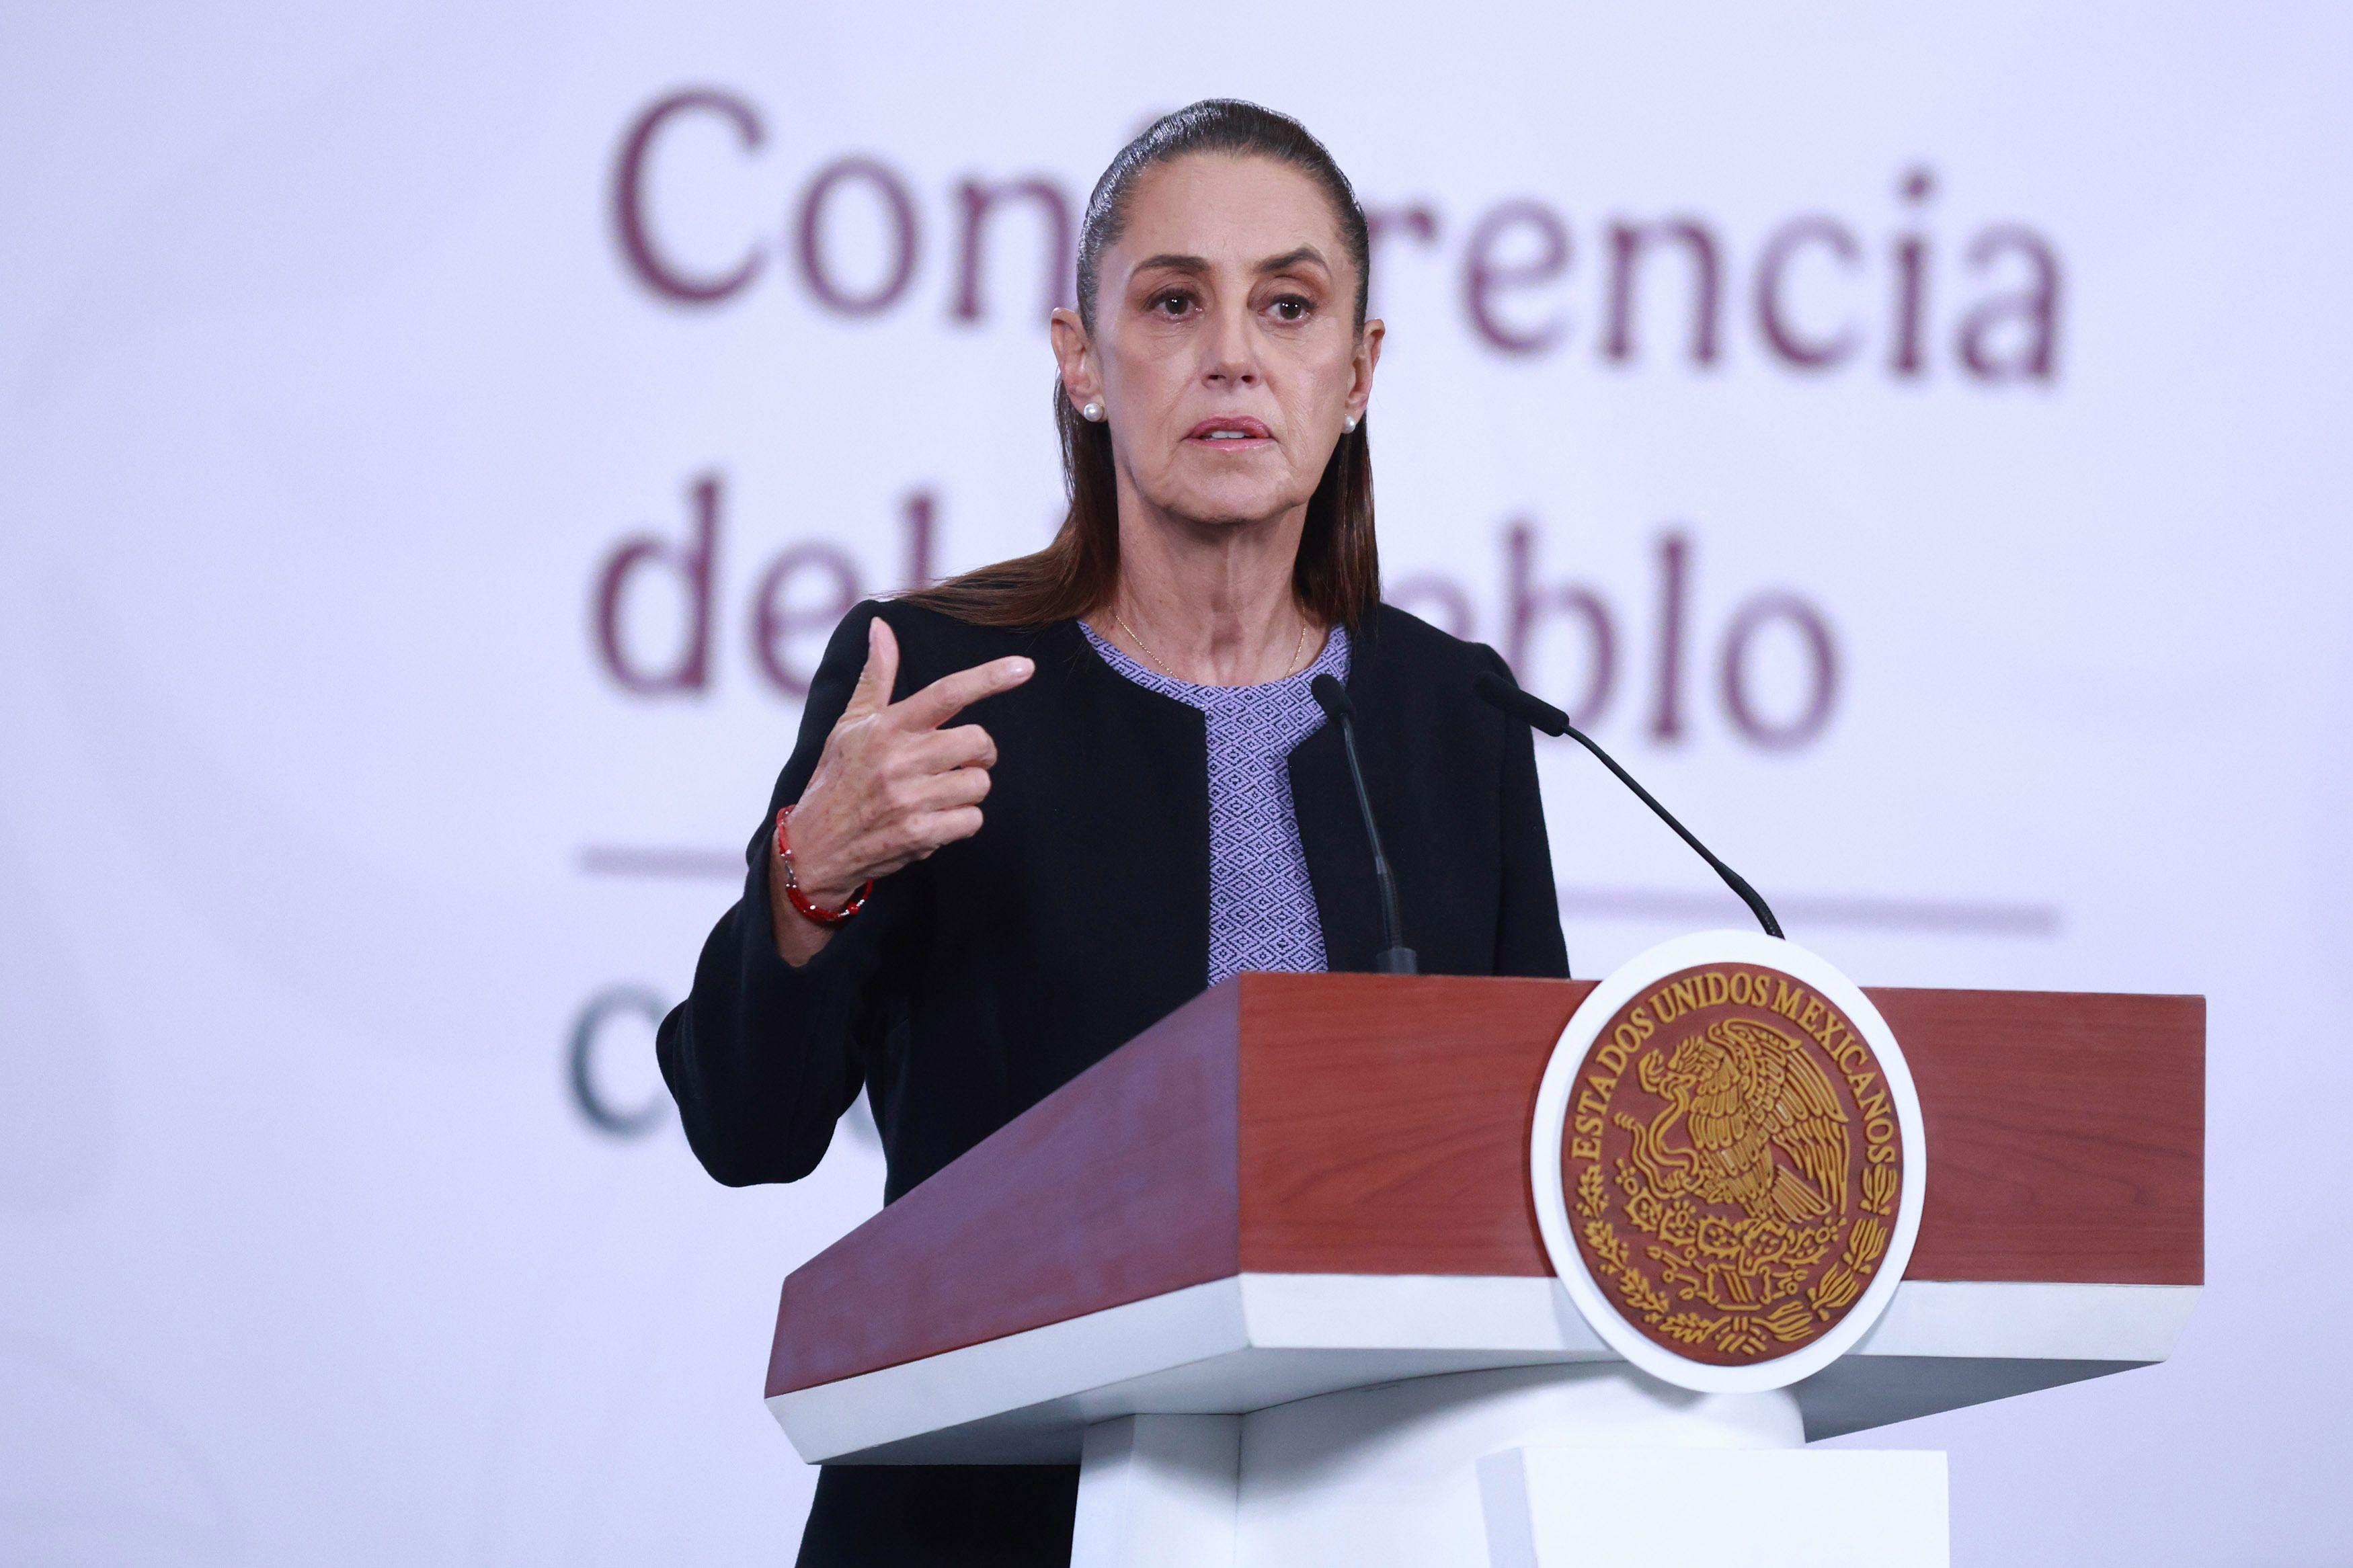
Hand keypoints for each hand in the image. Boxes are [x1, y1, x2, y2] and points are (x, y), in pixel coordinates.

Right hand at [772, 617, 1032, 960]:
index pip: (946, 693)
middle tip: (962, 761)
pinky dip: (961, 823)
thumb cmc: (837, 780)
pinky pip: (972, 820)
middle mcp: (897, 759)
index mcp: (886, 727)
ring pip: (979, 783)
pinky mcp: (918, 834)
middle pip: (978, 741)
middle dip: (980, 753)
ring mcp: (908, 798)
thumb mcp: (849, 725)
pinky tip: (934, 822)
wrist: (813, 848)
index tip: (1024, 667)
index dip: (989, 678)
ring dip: (968, 791)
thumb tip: (881, 626)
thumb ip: (876, 677)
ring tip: (938, 795)